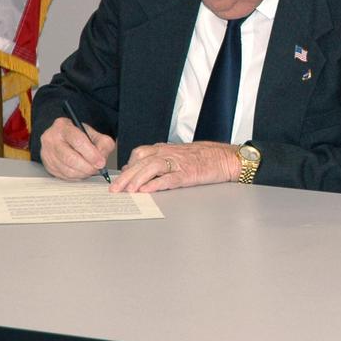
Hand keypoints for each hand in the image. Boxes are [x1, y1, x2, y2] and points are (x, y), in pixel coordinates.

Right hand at [38, 117, 116, 180]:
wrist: (62, 137)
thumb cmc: (77, 135)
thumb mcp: (92, 133)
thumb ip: (102, 143)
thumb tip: (102, 158)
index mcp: (62, 126)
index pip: (78, 141)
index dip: (91, 154)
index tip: (101, 162)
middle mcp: (51, 139)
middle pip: (70, 158)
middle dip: (87, 167)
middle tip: (97, 168)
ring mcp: (47, 153)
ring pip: (67, 170)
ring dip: (83, 173)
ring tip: (91, 170)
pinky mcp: (48, 165)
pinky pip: (64, 176)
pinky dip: (77, 177)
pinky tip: (82, 172)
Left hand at [110, 141, 239, 192]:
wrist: (226, 158)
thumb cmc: (205, 157)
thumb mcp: (180, 154)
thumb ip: (161, 160)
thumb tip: (141, 170)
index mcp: (166, 149)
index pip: (139, 154)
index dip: (127, 166)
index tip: (119, 178)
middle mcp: (169, 153)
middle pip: (141, 162)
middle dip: (125, 176)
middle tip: (114, 189)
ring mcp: (178, 163)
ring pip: (151, 168)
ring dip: (137, 179)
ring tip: (127, 191)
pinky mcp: (188, 174)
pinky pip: (168, 178)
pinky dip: (155, 184)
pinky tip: (146, 191)